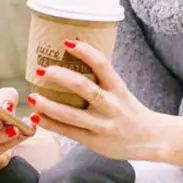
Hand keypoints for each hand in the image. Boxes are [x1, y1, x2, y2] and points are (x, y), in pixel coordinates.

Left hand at [27, 40, 164, 161]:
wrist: (150, 139)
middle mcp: (111, 105)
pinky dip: (50, 124)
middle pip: (82, 87)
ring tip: (32, 97)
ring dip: (47, 105)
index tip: (66, 41)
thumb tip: (72, 63)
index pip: (102, 64)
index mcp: (118, 88)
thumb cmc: (131, 112)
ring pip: (70, 114)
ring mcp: (101, 125)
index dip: (84, 51)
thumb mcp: (122, 92)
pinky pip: (68, 131)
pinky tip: (37, 117)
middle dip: (59, 77)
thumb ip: (101, 81)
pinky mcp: (93, 141)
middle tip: (41, 70)